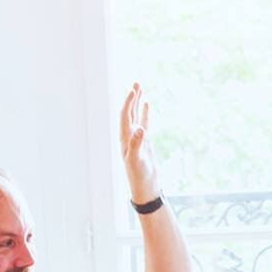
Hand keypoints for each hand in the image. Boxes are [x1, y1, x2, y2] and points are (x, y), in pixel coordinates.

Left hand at [119, 83, 160, 202]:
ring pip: (135, 115)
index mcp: (124, 138)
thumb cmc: (139, 176)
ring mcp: (137, 138)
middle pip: (128, 112)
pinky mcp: (145, 143)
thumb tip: (140, 128)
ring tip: (140, 89)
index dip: (128, 102)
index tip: (134, 90)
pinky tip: (147, 105)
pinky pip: (144, 123)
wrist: (145, 187)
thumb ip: (137, 144)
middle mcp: (128, 136)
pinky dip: (145, 113)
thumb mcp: (137, 160)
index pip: (125, 115)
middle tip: (137, 83)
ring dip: (137, 102)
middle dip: (132, 97)